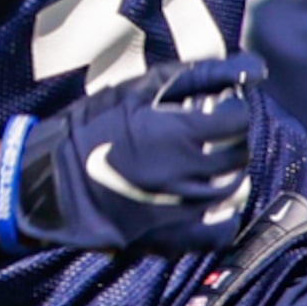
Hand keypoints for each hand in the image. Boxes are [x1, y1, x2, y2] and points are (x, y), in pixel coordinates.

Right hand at [0, 54, 257, 253]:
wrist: (51, 182)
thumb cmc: (91, 128)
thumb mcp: (139, 89)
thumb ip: (200, 76)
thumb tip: (255, 68)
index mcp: (179, 134)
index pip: (237, 119)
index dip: (232, 108)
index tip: (217, 107)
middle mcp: (187, 173)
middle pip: (237, 154)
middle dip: (230, 138)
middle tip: (210, 132)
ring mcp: (182, 209)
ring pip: (233, 189)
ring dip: (226, 171)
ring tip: (204, 161)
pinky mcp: (172, 237)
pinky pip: (220, 231)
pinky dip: (224, 214)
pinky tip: (210, 199)